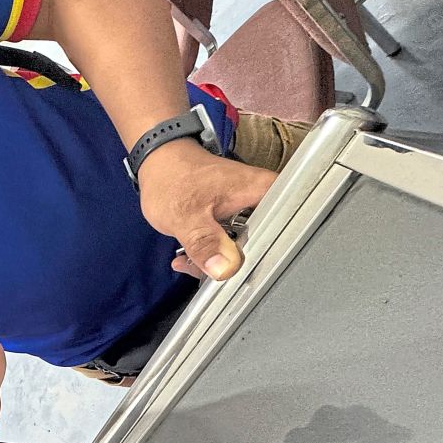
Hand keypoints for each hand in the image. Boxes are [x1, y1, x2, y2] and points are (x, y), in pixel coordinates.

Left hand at [138, 139, 276, 279]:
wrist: (159, 168)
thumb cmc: (173, 179)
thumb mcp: (186, 215)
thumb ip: (205, 243)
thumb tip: (224, 269)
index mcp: (264, 192)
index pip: (283, 231)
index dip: (265, 259)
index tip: (239, 273)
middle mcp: (264, 202)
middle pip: (266, 245)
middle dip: (234, 266)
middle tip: (206, 270)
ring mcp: (251, 212)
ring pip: (247, 250)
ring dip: (218, 263)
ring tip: (190, 260)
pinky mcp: (236, 221)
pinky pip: (232, 247)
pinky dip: (211, 256)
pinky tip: (190, 258)